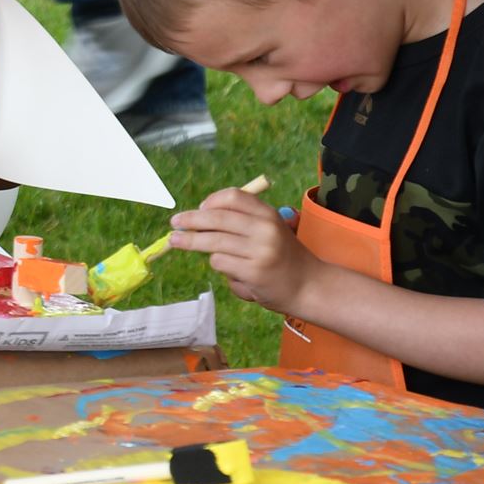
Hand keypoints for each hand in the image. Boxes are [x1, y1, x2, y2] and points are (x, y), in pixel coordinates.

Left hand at [170, 188, 317, 313]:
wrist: (309, 286)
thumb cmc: (282, 257)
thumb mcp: (269, 230)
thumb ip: (241, 222)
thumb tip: (198, 216)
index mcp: (268, 215)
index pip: (233, 197)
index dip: (211, 201)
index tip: (199, 209)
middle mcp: (265, 229)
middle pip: (216, 218)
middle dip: (190, 220)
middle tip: (174, 223)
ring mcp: (260, 251)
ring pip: (213, 242)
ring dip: (190, 242)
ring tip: (175, 242)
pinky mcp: (253, 272)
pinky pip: (220, 262)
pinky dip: (218, 265)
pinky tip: (230, 271)